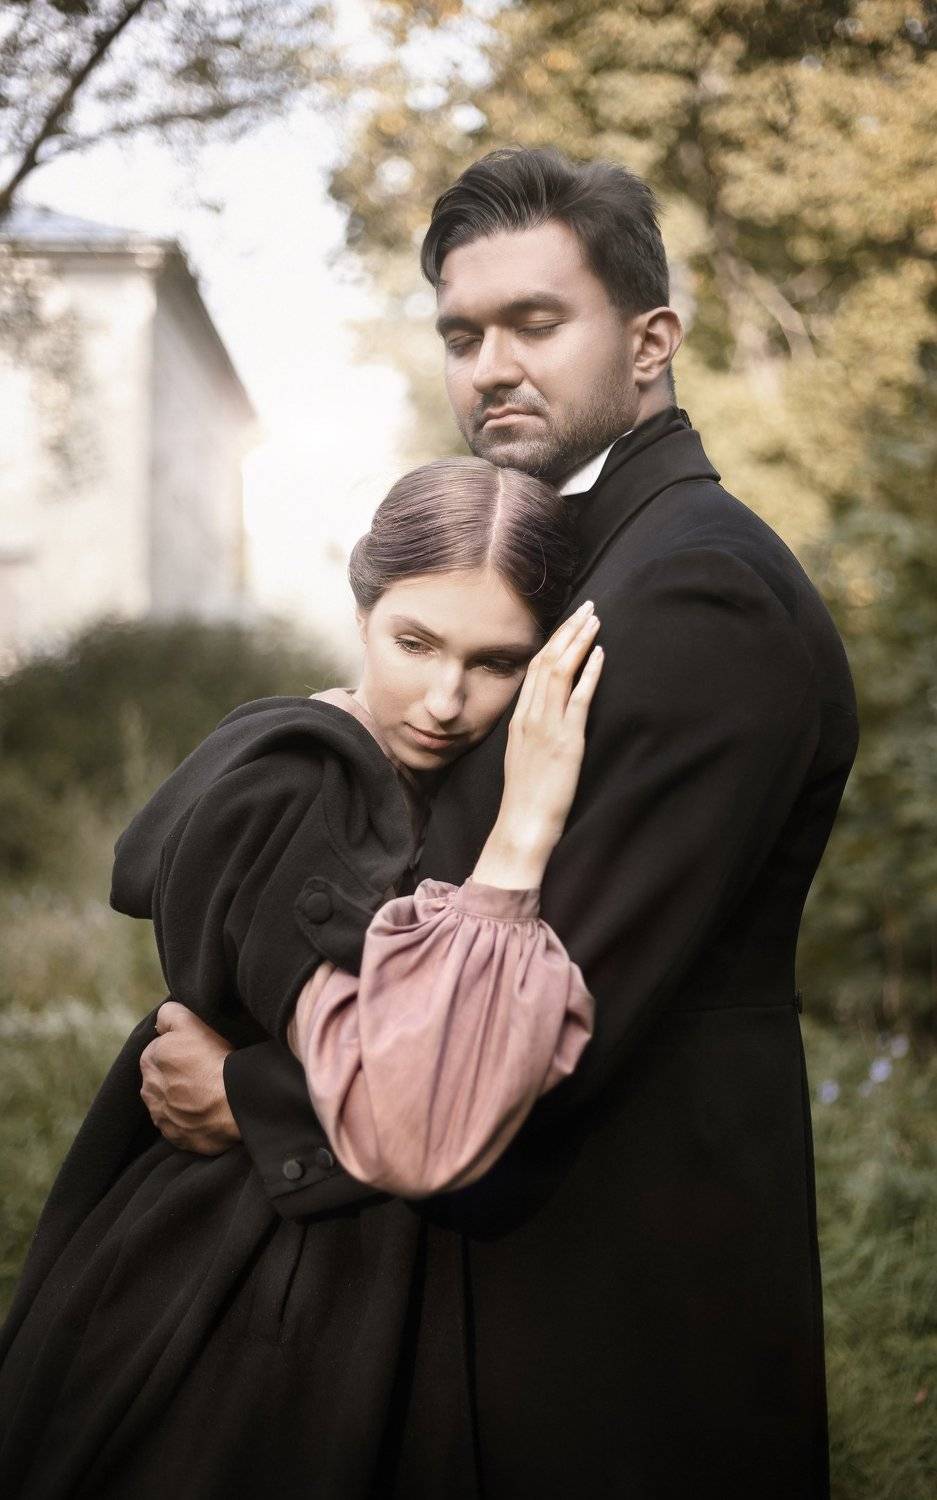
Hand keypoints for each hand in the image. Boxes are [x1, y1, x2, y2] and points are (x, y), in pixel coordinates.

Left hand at [140, 1001, 241, 1154]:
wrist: (234, 1102)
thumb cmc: (213, 1058)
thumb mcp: (190, 1020)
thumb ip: (169, 1014)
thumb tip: (162, 1021)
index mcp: (149, 1060)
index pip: (159, 1048)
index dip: (180, 1047)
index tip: (198, 1050)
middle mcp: (149, 1091)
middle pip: (163, 1076)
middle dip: (178, 1073)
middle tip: (205, 1070)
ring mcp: (163, 1118)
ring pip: (170, 1102)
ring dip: (183, 1098)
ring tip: (209, 1092)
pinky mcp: (177, 1138)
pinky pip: (181, 1125)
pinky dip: (191, 1119)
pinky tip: (209, 1111)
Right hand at [472, 601, 603, 889]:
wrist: (522, 825)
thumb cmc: (526, 798)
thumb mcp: (523, 756)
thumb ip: (532, 731)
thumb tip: (545, 715)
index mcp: (520, 719)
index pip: (535, 669)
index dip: (554, 641)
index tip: (569, 622)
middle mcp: (530, 717)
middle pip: (548, 661)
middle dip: (568, 631)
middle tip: (587, 607)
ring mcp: (547, 726)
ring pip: (560, 672)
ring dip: (579, 642)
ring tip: (595, 620)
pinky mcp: (566, 741)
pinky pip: (578, 699)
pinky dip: (589, 673)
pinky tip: (599, 654)